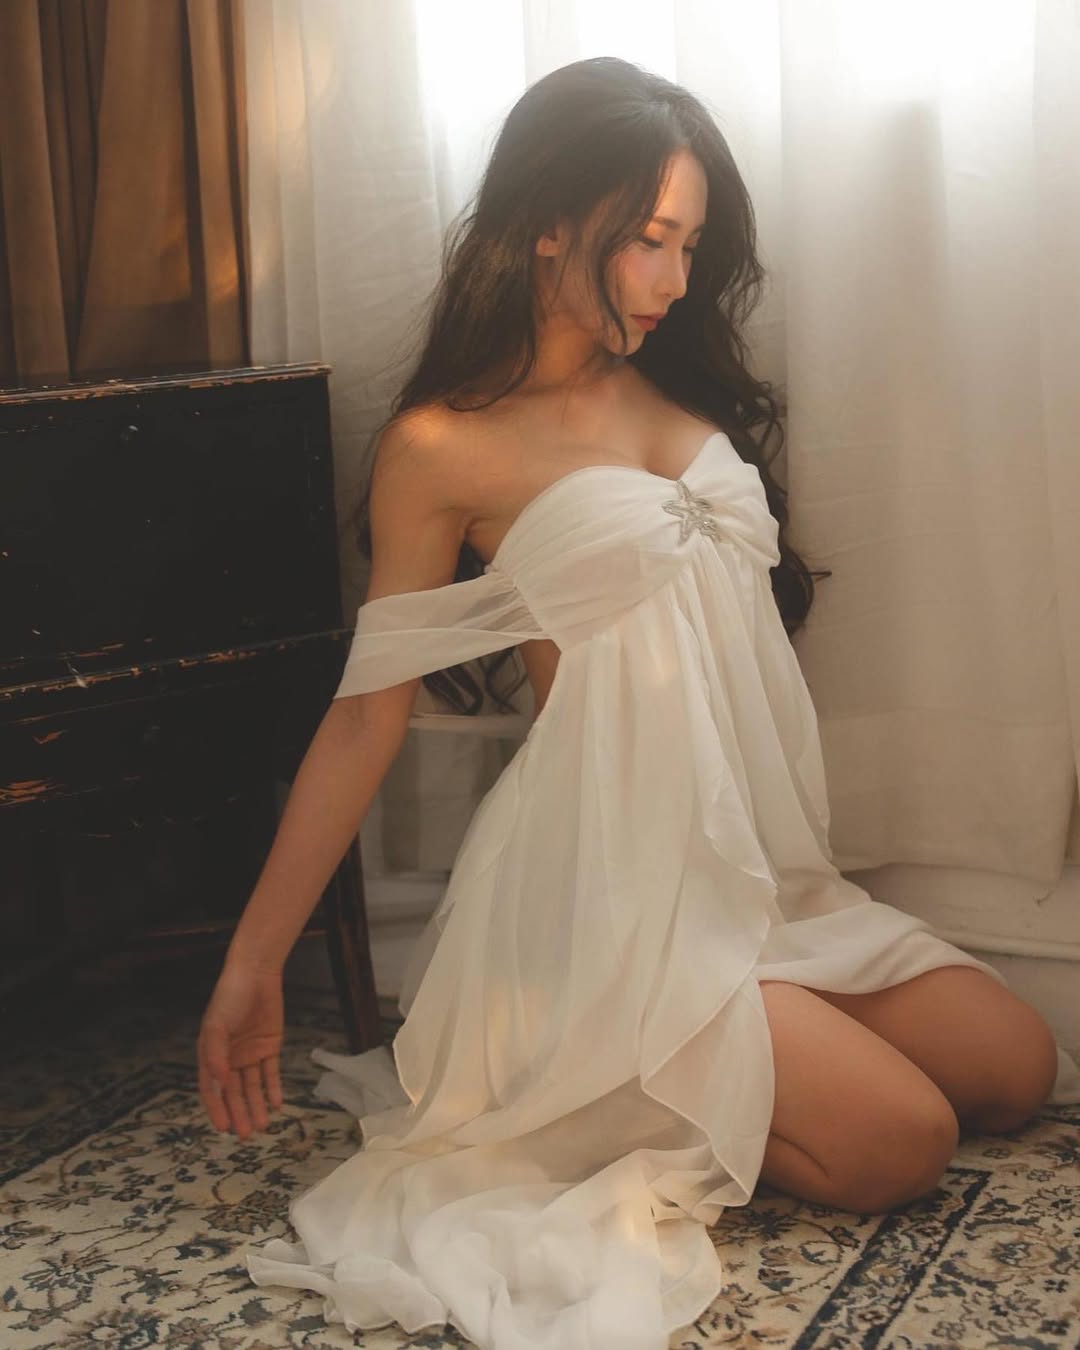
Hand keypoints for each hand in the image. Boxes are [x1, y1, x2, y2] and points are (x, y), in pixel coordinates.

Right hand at [197, 956, 283, 1137]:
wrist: (256, 974)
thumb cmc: (229, 997)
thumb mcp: (217, 1025)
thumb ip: (216, 1054)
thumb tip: (220, 1082)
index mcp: (211, 1054)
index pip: (212, 1089)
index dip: (217, 1108)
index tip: (223, 1128)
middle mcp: (229, 1058)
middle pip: (234, 1092)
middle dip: (240, 1113)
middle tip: (247, 1135)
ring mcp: (249, 1053)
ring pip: (253, 1087)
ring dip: (257, 1106)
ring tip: (263, 1126)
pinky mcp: (269, 1046)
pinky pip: (271, 1073)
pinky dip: (273, 1088)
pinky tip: (277, 1104)